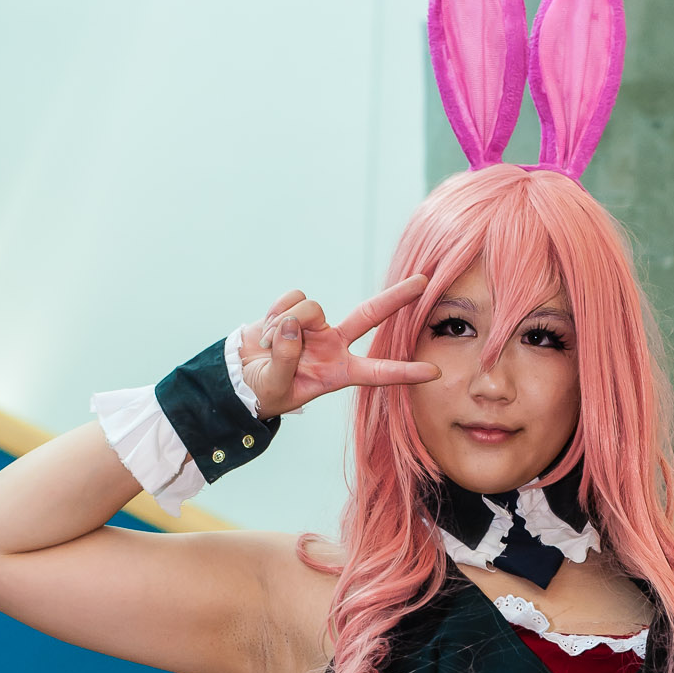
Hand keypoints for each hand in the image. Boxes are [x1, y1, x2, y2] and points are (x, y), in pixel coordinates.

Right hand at [238, 275, 439, 416]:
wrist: (240, 377)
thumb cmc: (263, 392)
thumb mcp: (275, 387)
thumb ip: (284, 359)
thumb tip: (290, 324)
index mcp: (338, 373)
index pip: (378, 372)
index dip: (405, 372)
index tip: (434, 372)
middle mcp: (334, 346)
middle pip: (370, 316)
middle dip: (396, 298)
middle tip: (424, 280)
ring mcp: (316, 326)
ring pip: (311, 308)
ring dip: (284, 323)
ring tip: (267, 346)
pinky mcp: (295, 310)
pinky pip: (291, 299)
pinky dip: (274, 313)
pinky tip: (265, 331)